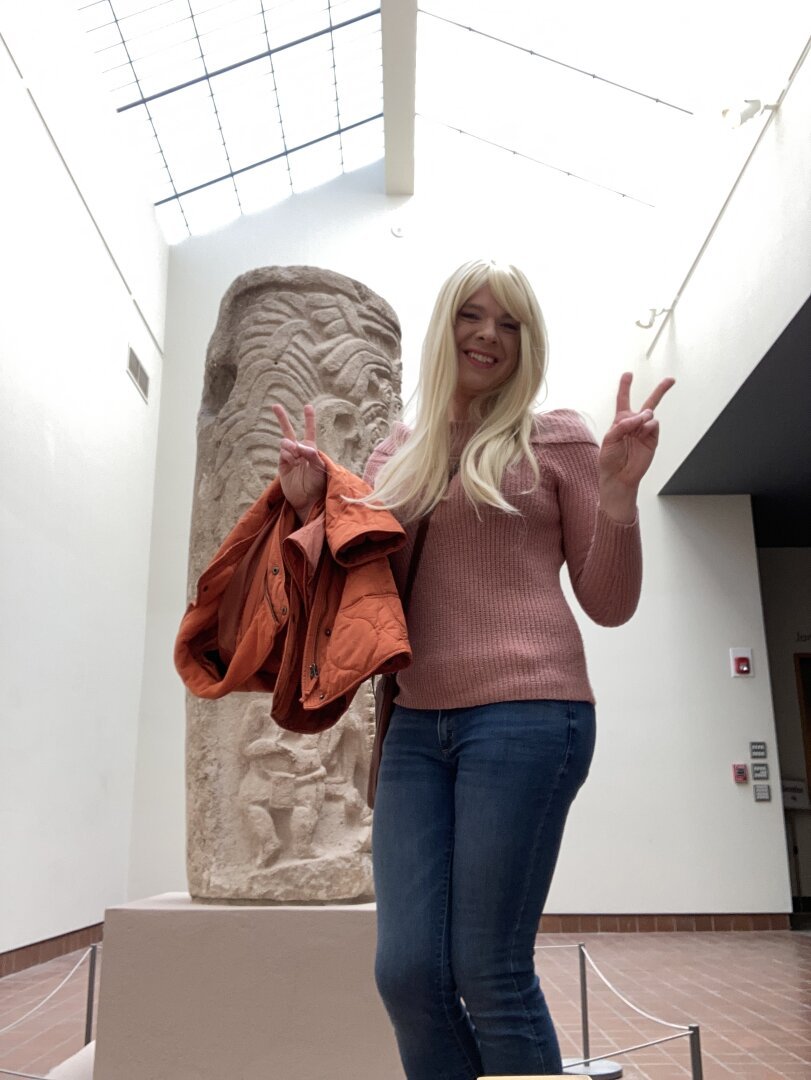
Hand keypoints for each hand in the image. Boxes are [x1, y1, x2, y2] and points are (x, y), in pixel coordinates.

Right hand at [272, 403, 325, 521]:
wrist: (309, 500)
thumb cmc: (319, 484)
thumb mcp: (321, 467)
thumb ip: (312, 454)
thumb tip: (300, 445)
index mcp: (311, 449)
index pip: (310, 431)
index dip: (309, 419)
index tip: (308, 406)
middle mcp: (299, 451)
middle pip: (289, 431)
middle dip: (282, 418)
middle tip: (275, 405)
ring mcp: (289, 458)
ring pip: (285, 442)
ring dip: (290, 446)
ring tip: (296, 455)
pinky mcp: (282, 466)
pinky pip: (283, 454)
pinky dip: (288, 455)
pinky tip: (293, 461)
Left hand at [598, 372, 674, 518]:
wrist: (619, 477)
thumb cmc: (609, 459)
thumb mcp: (609, 439)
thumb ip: (622, 425)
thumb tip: (641, 417)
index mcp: (620, 421)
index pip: (623, 400)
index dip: (625, 386)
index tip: (628, 374)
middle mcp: (634, 424)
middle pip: (649, 403)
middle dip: (660, 391)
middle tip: (671, 380)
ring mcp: (644, 431)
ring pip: (650, 413)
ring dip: (643, 416)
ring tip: (637, 427)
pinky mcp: (653, 439)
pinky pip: (654, 425)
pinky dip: (649, 426)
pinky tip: (643, 432)